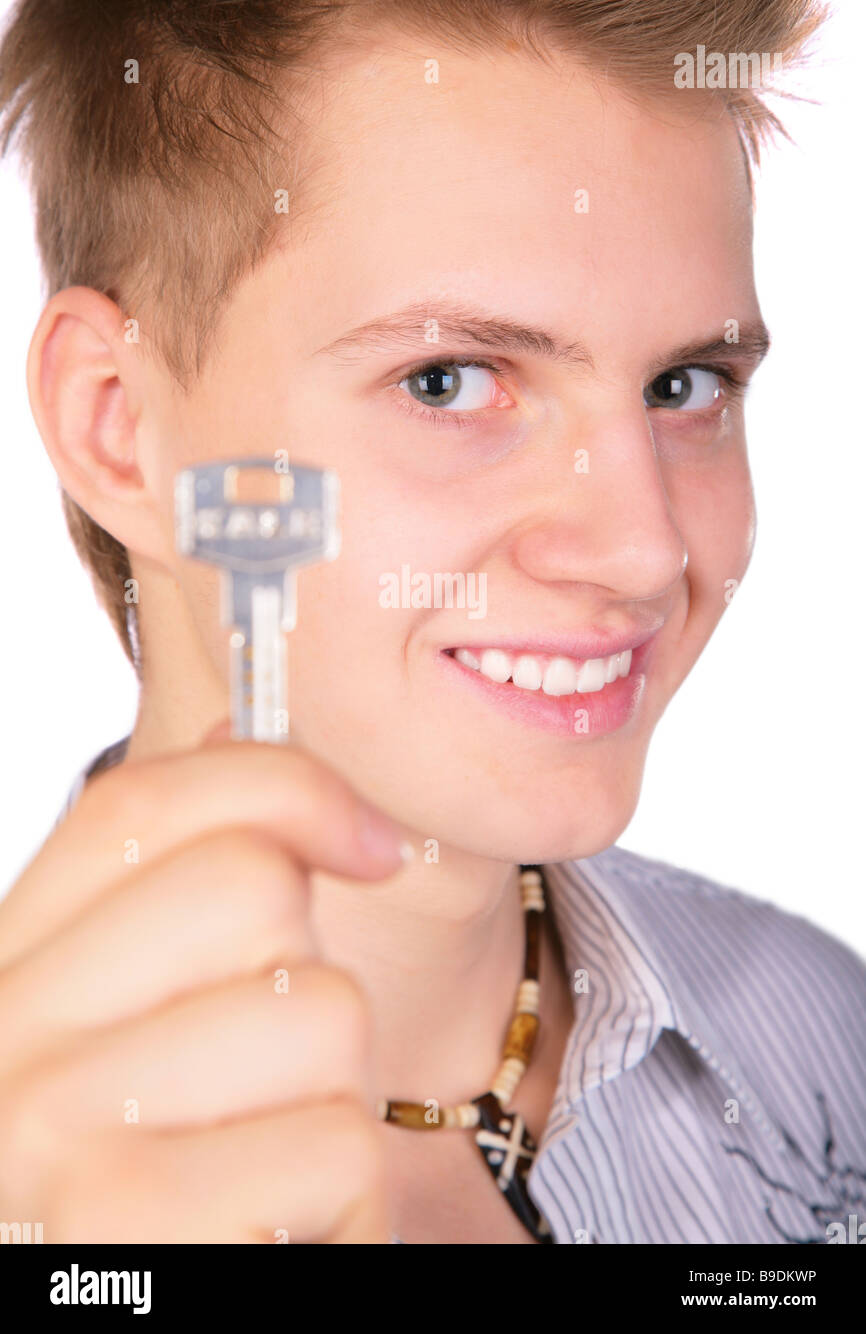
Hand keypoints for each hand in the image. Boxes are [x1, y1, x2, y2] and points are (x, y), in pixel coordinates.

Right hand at [0, 724, 407, 1242]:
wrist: (128, 1305)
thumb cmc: (166, 1173)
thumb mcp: (144, 1018)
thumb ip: (172, 882)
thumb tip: (230, 719)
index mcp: (7, 970)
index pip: (135, 806)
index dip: (279, 786)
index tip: (367, 839)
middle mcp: (5, 1042)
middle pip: (248, 885)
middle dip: (309, 972)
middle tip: (272, 1071)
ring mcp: (52, 1141)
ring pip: (319, 1009)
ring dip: (334, 1097)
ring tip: (266, 1162)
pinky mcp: (134, 1236)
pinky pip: (339, 1142)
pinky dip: (345, 1200)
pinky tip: (275, 1230)